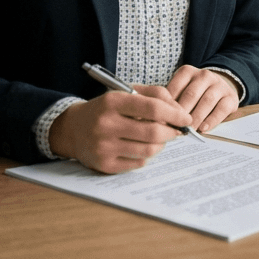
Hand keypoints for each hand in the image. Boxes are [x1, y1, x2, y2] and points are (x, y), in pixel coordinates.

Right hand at [48, 87, 192, 173]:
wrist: (72, 129)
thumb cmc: (105, 109)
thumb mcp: (125, 93)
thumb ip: (155, 95)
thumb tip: (179, 110)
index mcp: (112, 102)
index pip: (153, 108)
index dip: (175, 114)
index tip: (186, 118)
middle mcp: (106, 124)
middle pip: (154, 132)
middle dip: (172, 132)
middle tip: (176, 131)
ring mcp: (104, 147)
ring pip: (149, 150)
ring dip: (161, 145)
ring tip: (159, 138)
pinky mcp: (104, 165)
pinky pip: (138, 163)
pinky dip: (146, 156)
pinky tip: (141, 148)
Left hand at [165, 65, 240, 132]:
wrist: (220, 88)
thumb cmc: (194, 94)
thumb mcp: (181, 90)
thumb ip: (173, 101)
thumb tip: (161, 120)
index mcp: (187, 71)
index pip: (176, 87)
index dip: (169, 104)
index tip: (163, 119)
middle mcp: (204, 75)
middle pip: (191, 94)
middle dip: (182, 113)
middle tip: (175, 127)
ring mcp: (219, 85)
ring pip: (207, 100)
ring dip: (197, 117)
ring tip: (189, 130)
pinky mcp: (231, 97)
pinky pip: (221, 109)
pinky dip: (212, 120)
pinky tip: (203, 129)